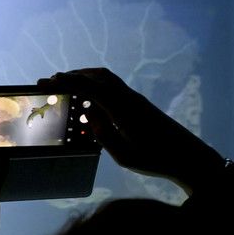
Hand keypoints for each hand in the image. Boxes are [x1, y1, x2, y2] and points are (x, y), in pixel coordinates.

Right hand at [39, 68, 223, 193]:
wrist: (189, 157)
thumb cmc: (156, 159)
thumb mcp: (123, 154)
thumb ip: (104, 134)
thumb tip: (91, 115)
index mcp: (121, 108)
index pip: (86, 87)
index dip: (63, 82)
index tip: (44, 82)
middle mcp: (128, 98)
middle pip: (96, 75)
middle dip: (72, 75)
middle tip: (52, 81)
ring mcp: (136, 99)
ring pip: (106, 79)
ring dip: (86, 78)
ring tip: (69, 86)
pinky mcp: (140, 105)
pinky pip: (114, 88)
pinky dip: (97, 86)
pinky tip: (91, 100)